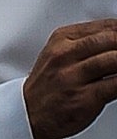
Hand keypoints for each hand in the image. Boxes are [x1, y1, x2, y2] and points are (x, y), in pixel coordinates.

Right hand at [23, 19, 116, 138]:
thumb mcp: (58, 54)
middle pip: (110, 39)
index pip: (103, 26)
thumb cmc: (47, 85)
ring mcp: (73, 76)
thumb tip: (115, 39)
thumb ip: (85, 44)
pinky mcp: (84, 97)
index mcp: (60, 39)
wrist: (29, 112)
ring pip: (114, 59)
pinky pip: (115, 84)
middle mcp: (65, 55)